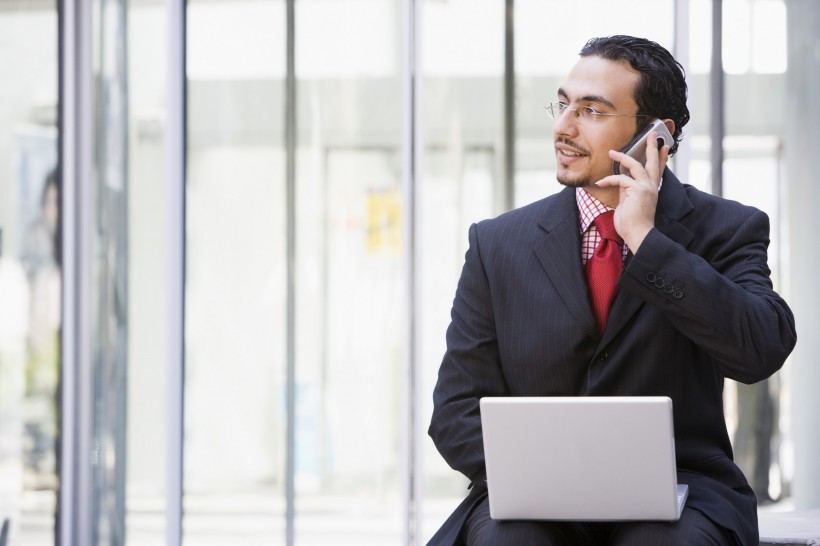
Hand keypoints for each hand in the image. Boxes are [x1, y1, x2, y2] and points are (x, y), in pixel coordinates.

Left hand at [596, 131, 669, 252]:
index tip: (664, 146)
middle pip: (653, 162)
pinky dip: (609, 179)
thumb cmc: (632, 223)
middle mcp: (651, 186)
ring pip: (635, 165)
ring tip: (611, 152)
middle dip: (651, 147)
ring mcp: (646, 187)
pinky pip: (621, 178)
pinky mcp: (637, 190)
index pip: (658, 170)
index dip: (661, 158)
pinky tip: (600, 182)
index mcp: (651, 189)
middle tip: (652, 134)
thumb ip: (627, 190)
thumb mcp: (629, 202)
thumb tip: (621, 180)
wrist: (638, 234)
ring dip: (622, 157)